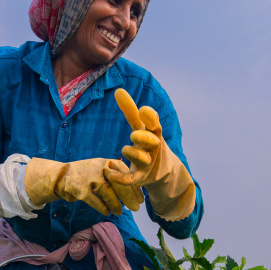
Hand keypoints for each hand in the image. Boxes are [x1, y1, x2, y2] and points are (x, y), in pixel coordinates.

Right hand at [25, 157, 143, 215]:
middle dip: (129, 198)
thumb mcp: (104, 169)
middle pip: (119, 185)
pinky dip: (103, 208)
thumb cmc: (89, 174)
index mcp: (109, 163)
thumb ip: (118, 176)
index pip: (127, 176)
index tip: (141, 200)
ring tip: (120, 212)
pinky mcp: (81, 190)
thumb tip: (135, 192)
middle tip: (136, 209)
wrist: (63, 175)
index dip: (135, 189)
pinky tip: (107, 212)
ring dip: (116, 205)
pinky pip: (95, 201)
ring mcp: (90, 178)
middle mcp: (101, 168)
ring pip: (108, 194)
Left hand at [105, 89, 195, 220]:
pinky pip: (130, 179)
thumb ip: (130, 111)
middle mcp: (152, 149)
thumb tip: (118, 90)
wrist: (161, 172)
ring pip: (142, 160)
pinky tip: (109, 173)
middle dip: (144, 138)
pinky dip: (120, 178)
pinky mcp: (139, 178)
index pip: (154, 124)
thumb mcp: (141, 128)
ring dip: (134, 154)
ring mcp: (147, 164)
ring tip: (125, 149)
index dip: (150, 118)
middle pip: (151, 142)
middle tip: (133, 134)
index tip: (143, 110)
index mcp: (154, 134)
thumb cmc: (147, 144)